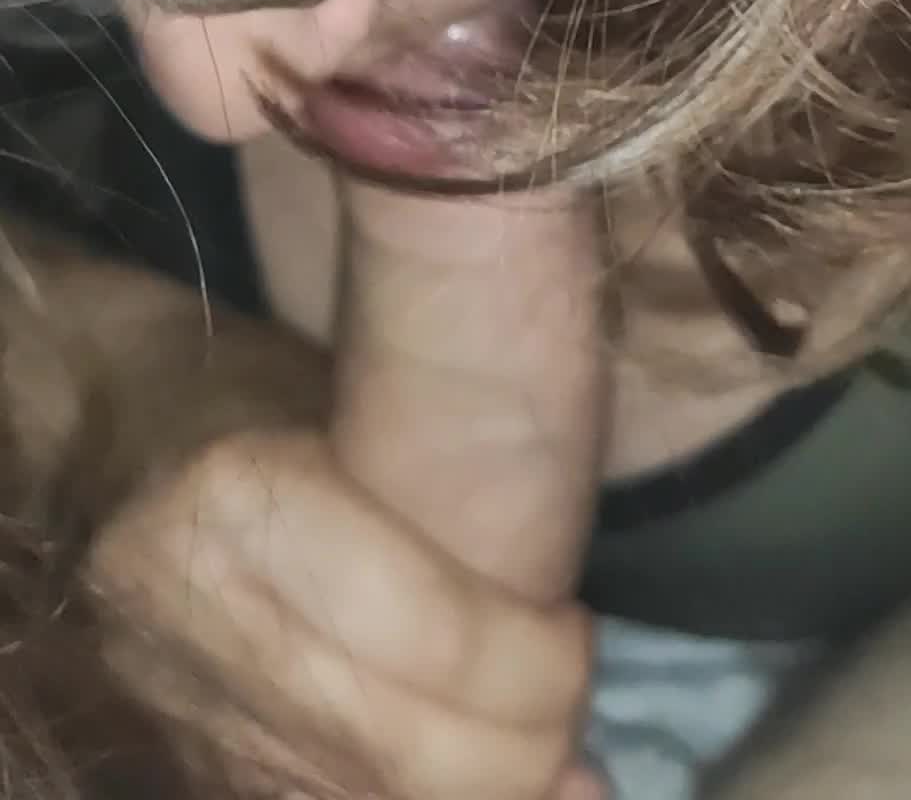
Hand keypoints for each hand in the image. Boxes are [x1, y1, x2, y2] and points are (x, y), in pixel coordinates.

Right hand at [90, 184, 603, 799]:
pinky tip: (477, 783)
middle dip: (521, 748)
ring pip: (360, 798)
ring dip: (479, 791)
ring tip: (550, 762)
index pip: (435, 637)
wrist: (97, 437)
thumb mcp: (343, 397)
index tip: (576, 632)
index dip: (537, 663)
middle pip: (401, 745)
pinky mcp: (176, 756)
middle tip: (573, 710)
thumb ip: (433, 497)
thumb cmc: (247, 389)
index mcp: (241, 500)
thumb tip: (559, 593)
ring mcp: (175, 704)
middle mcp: (195, 616)